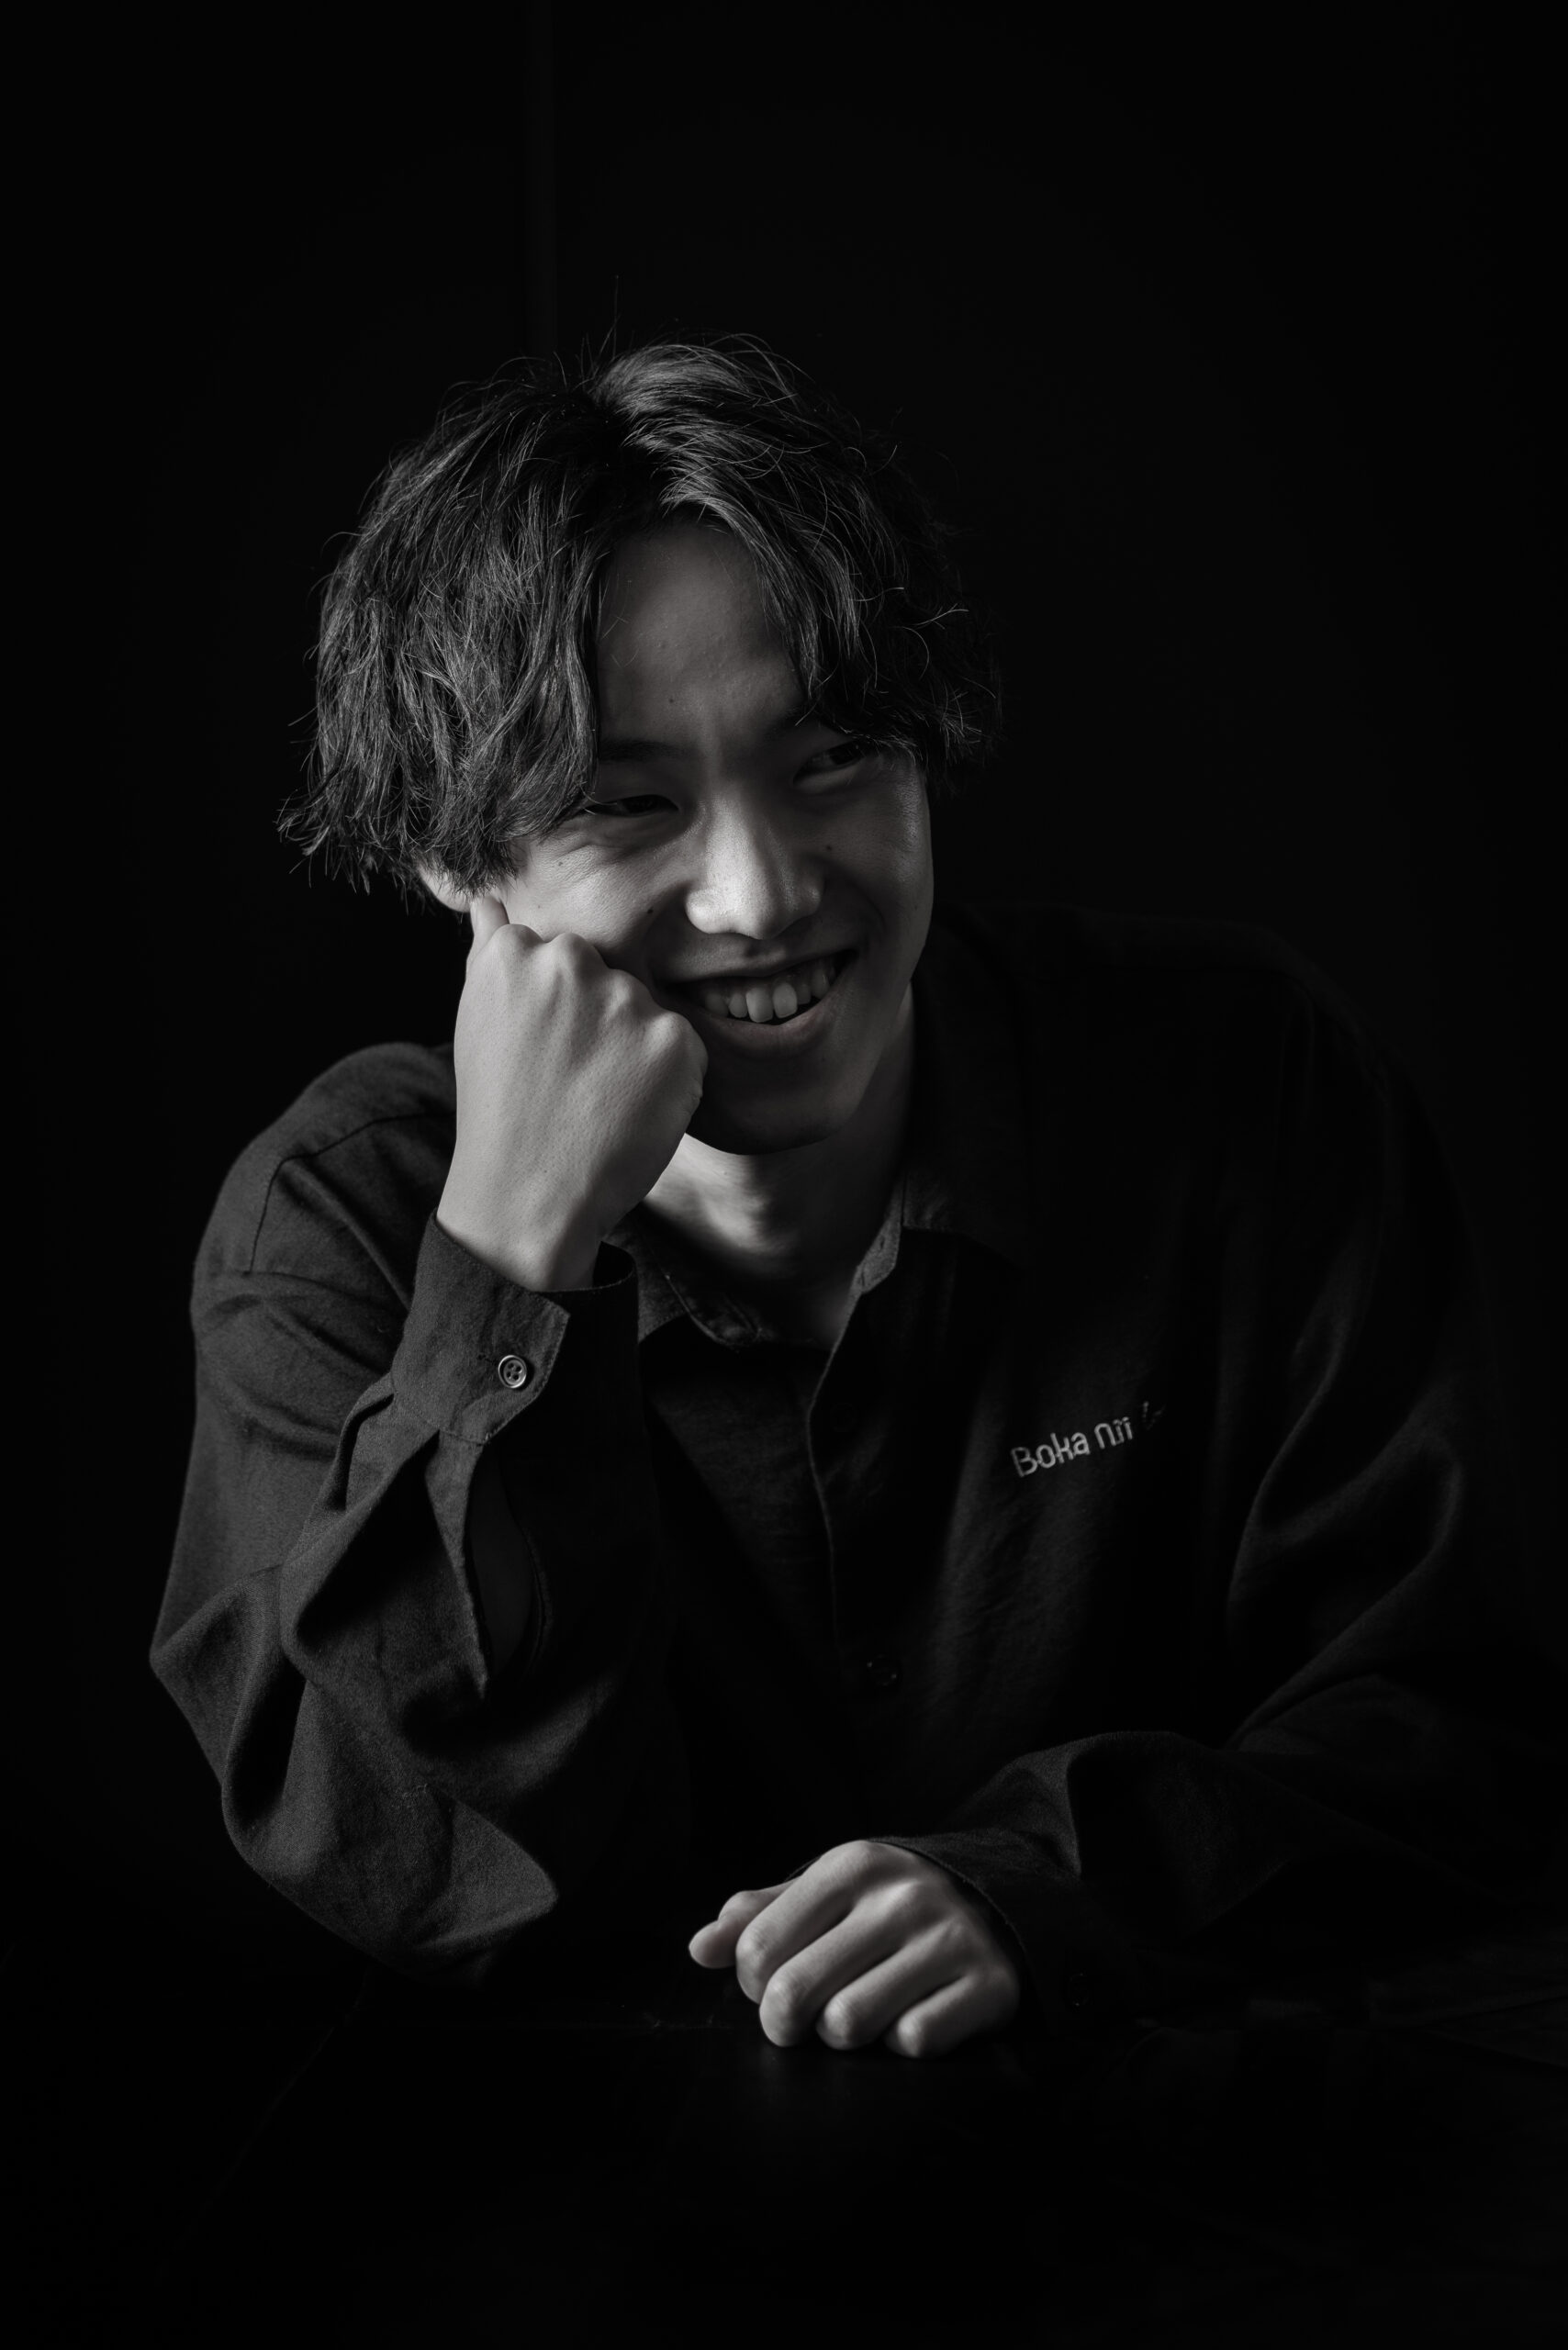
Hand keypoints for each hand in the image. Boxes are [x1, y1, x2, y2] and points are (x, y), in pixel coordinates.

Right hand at [437, 897, 707, 1289]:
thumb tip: (491, 899)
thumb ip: (491, 950)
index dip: (553, 1008)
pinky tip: (627, 1108)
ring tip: (594, 1097)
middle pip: (603, 975)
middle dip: (594, 1017)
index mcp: (516, 950)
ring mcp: (625, 998)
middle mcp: (572, 961)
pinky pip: (681, 1047)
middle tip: (567, 1077)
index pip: (557, 954)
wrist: (527, 1194)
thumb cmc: (499, 1109)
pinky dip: (666, 1078)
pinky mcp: (674, 1039)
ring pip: (642, 1011)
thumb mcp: (477, 1017)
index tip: (539, 1048)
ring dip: (631, 1047)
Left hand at [688, 1839, 1020, 2059]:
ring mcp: (948, 1940)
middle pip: (795, 1992)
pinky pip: (913, 2042)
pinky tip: (913, 2015)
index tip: (774, 1983)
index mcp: (852, 1867)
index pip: (758, 1947)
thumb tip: (700, 1949)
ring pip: (849, 2025)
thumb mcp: (830, 1891)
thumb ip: (761, 1915)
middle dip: (786, 2023)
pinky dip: (904, 2042)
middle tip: (802, 2020)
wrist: (1003, 1903)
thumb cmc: (891, 1904)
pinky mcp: (988, 1985)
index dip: (753, 1983)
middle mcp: (900, 1897)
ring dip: (846, 2034)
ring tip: (860, 2013)